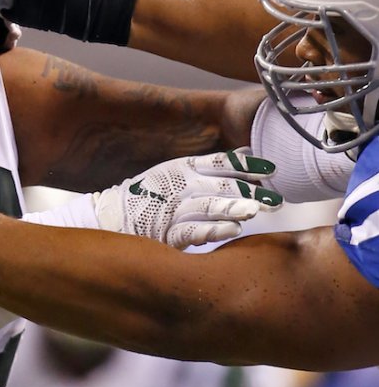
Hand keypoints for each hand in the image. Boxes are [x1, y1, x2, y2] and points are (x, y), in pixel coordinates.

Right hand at [94, 148, 283, 248]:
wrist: (111, 217)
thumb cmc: (148, 196)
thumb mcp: (175, 172)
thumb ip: (208, 166)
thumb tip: (246, 154)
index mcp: (182, 168)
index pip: (220, 162)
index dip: (247, 163)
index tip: (272, 168)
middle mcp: (180, 186)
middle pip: (221, 185)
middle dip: (251, 191)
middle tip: (277, 197)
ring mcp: (173, 208)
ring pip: (209, 206)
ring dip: (234, 207)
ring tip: (256, 210)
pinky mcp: (166, 232)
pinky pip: (192, 230)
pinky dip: (212, 230)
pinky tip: (232, 230)